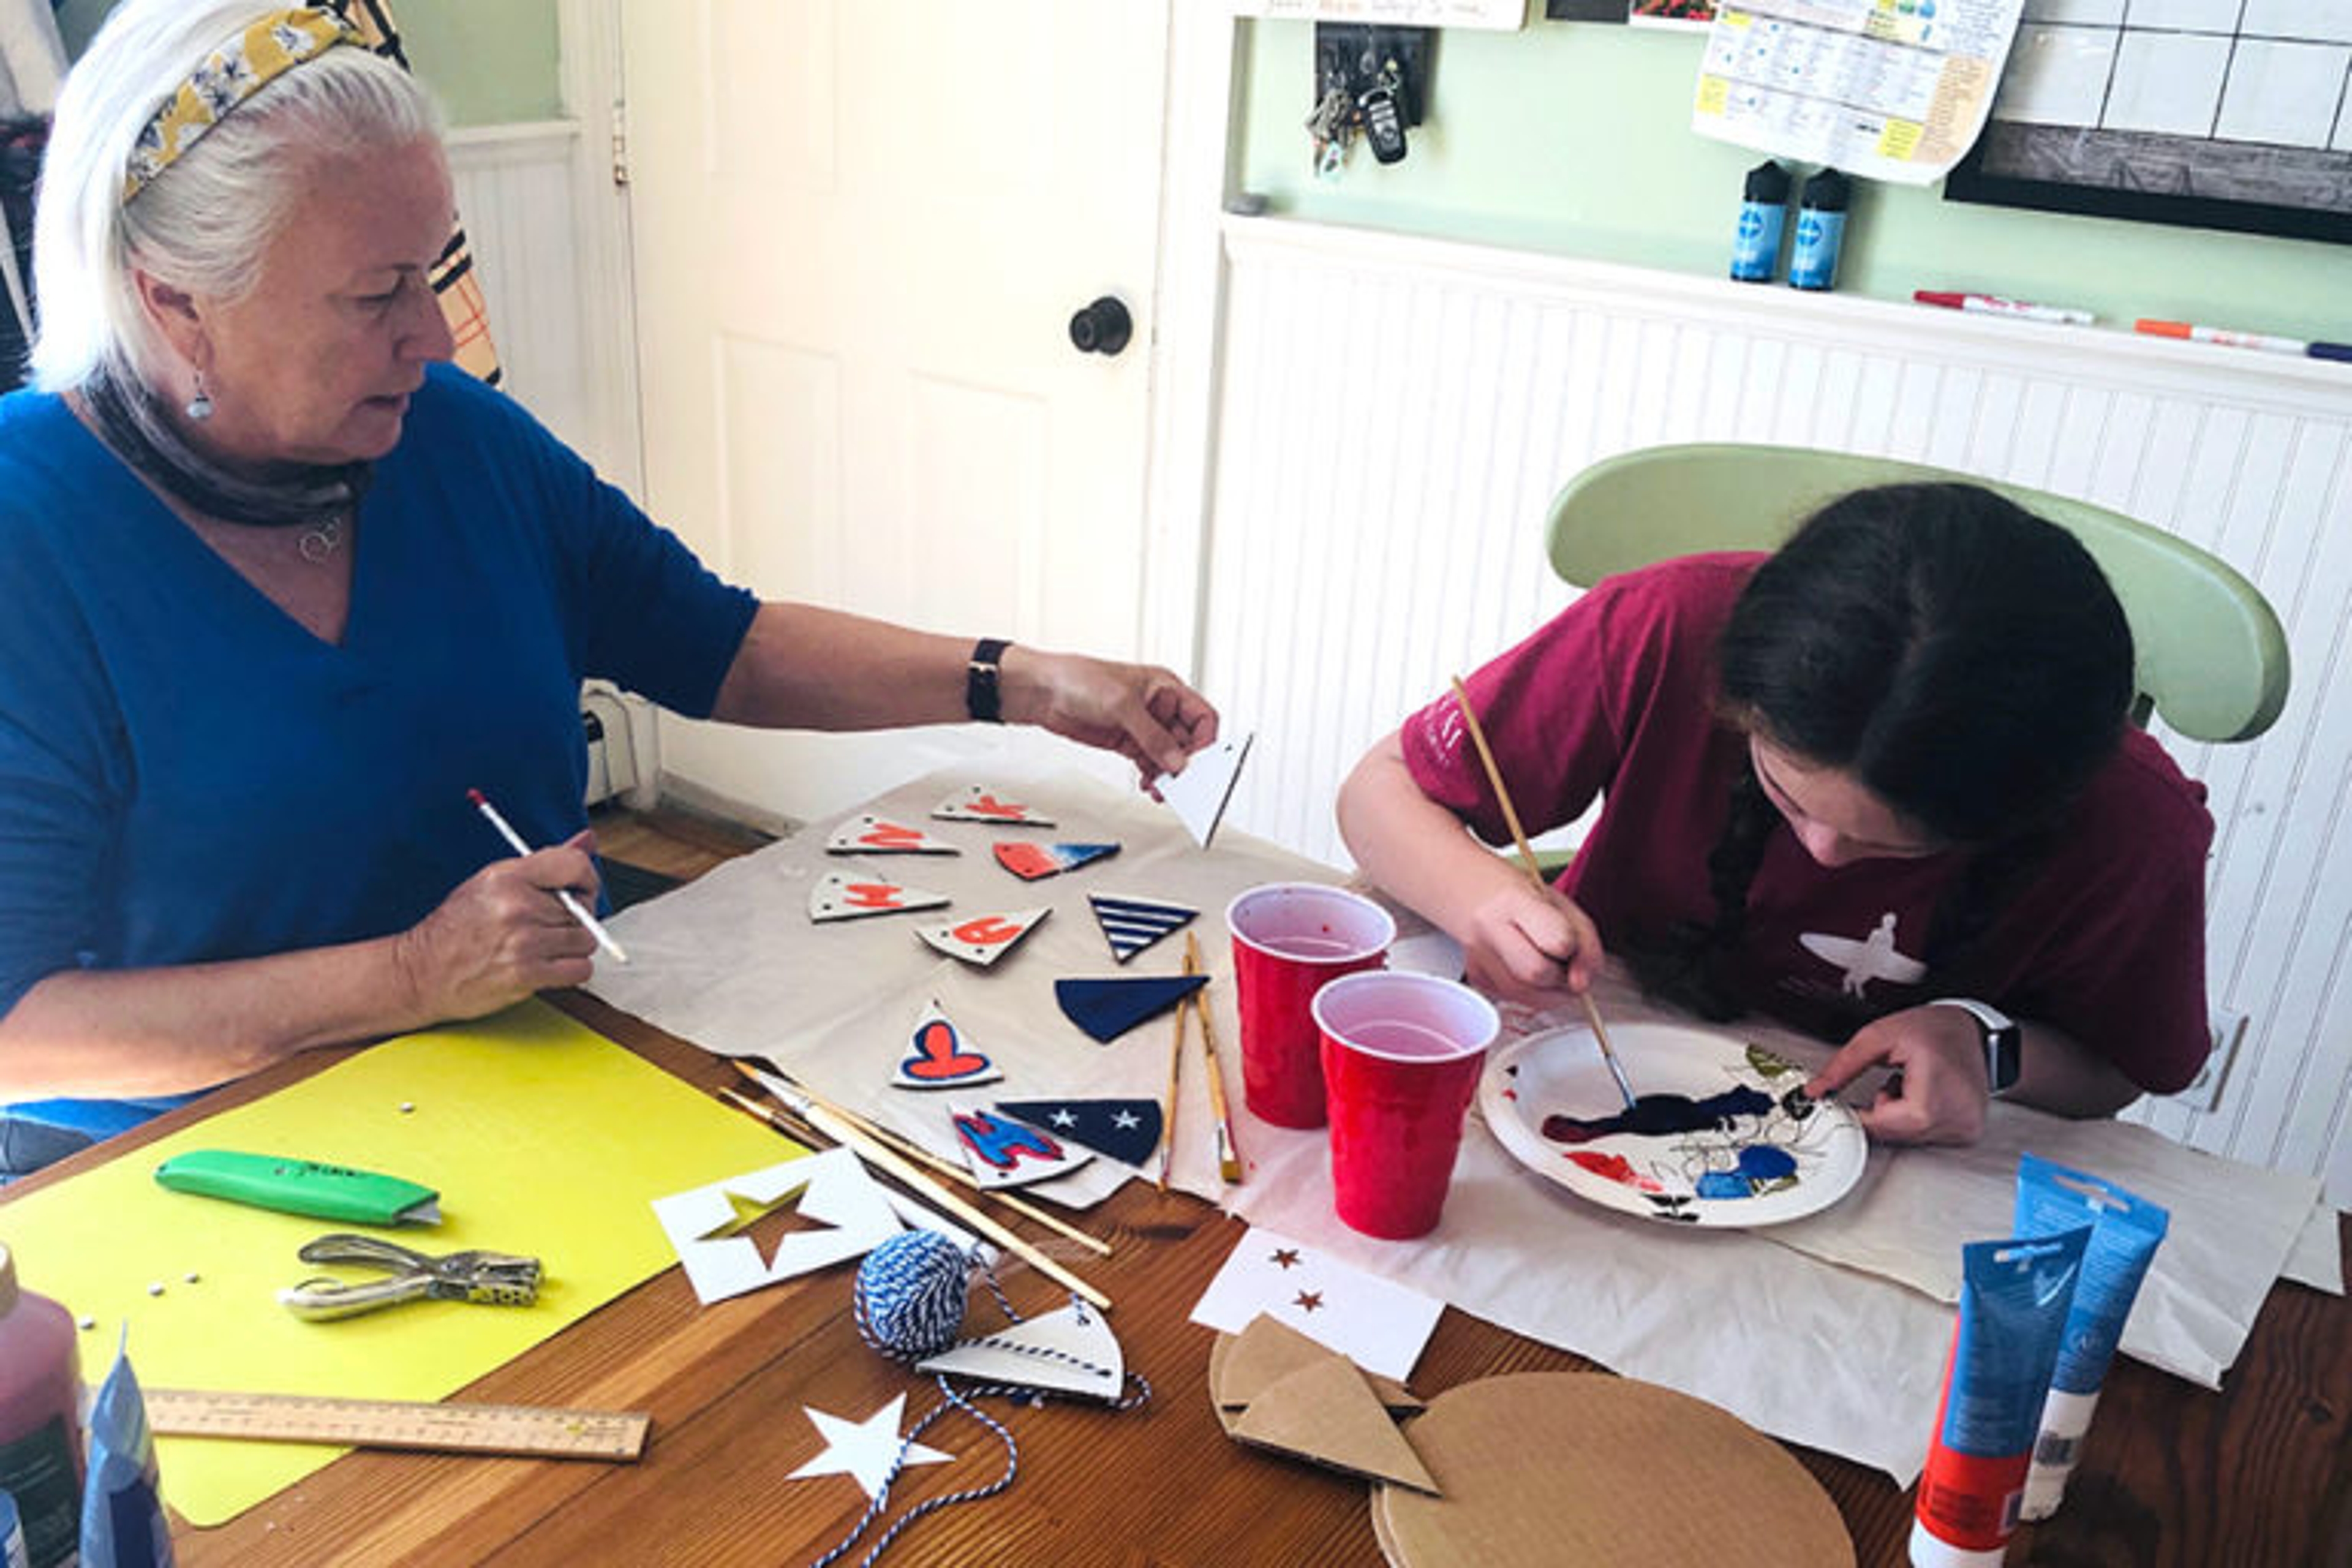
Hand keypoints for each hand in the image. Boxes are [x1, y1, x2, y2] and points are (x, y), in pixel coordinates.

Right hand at [394, 831, 602, 1020]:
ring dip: (572, 947)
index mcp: (508, 876)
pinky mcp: (527, 974)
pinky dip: (571, 971)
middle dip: (573, 918)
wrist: (422, 971)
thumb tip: (587, 840)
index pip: (575, 863)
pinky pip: (579, 969)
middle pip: (583, 907)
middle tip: (546, 925)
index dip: (587, 878)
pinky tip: (549, 966)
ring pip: (585, 940)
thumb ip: (545, 862)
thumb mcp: (493, 881)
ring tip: (544, 947)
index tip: (581, 890)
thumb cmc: (456, 927)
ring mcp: (524, 941)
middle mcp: (518, 906)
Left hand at [1002, 648, 1218, 780]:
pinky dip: (1152, 776)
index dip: (1206, 741)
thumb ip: (1152, 736)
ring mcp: (1143, 726)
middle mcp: (1159, 707)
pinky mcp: (1127, 741)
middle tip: (1181, 784)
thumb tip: (1177, 761)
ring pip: (1168, 756)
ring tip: (1161, 790)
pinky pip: (1150, 763)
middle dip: (1185, 763)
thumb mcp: (1122, 705)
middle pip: (1187, 741)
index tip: (1198, 763)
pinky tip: (1148, 785)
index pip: (1202, 716)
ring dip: (1168, 775)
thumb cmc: (1080, 678)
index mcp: (1166, 688)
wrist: (1044, 691)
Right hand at [1457, 878, 1605, 1007]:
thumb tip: (1582, 985)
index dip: (1572, 948)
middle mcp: (1488, 929)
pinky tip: (1527, 968)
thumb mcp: (1562, 905)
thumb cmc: (1520, 893)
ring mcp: (1477, 956)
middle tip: (1562, 962)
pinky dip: (1530, 991)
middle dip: (1560, 976)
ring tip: (1547, 965)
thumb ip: (1584, 943)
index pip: (1557, 942)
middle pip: (1537, 974)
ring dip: (1549, 989)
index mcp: (1514, 901)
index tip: (1569, 942)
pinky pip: (1514, 999)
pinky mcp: (1474, 977)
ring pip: (1526, 996)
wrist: (1469, 890)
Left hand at [1805, 1004, 1989, 1144]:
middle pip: (1893, 1133)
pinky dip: (1916, 1118)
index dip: (1859, 1113)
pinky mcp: (1968, 1133)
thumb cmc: (1933, 1029)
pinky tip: (1926, 1094)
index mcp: (1934, 1097)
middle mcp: (1956, 1119)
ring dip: (1898, 1115)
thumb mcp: (1879, 1036)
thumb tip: (1815, 1090)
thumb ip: (1844, 1065)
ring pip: (1907, 1137)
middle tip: (1893, 1082)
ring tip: (1912, 1084)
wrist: (1972, 1029)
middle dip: (1882, 1111)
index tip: (1847, 1102)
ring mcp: (1965, 1129)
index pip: (1881, 1124)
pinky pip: (1925, 1135)